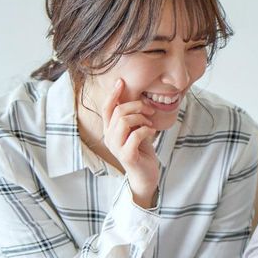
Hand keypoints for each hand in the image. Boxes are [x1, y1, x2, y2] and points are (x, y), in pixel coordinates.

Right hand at [102, 78, 158, 207]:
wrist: (146, 175)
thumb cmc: (141, 151)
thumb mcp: (136, 131)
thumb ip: (132, 118)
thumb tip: (136, 98)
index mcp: (110, 130)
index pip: (106, 108)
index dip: (113, 94)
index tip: (121, 82)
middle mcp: (109, 137)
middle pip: (118, 112)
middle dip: (136, 107)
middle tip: (150, 111)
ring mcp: (116, 147)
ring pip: (124, 121)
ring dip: (141, 119)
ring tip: (150, 124)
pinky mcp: (127, 155)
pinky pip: (135, 135)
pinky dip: (146, 130)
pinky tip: (151, 133)